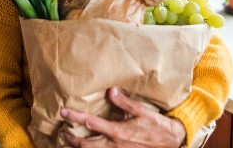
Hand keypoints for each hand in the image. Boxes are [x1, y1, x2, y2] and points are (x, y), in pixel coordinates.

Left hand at [59, 87, 185, 147]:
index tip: (64, 111)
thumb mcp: (141, 112)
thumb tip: (111, 90)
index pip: (92, 123)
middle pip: (86, 144)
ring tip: (64, 144)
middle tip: (61, 132)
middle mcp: (114, 145)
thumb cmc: (156, 126)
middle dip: (71, 139)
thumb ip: (124, 102)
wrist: (171, 142)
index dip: (76, 117)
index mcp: (118, 131)